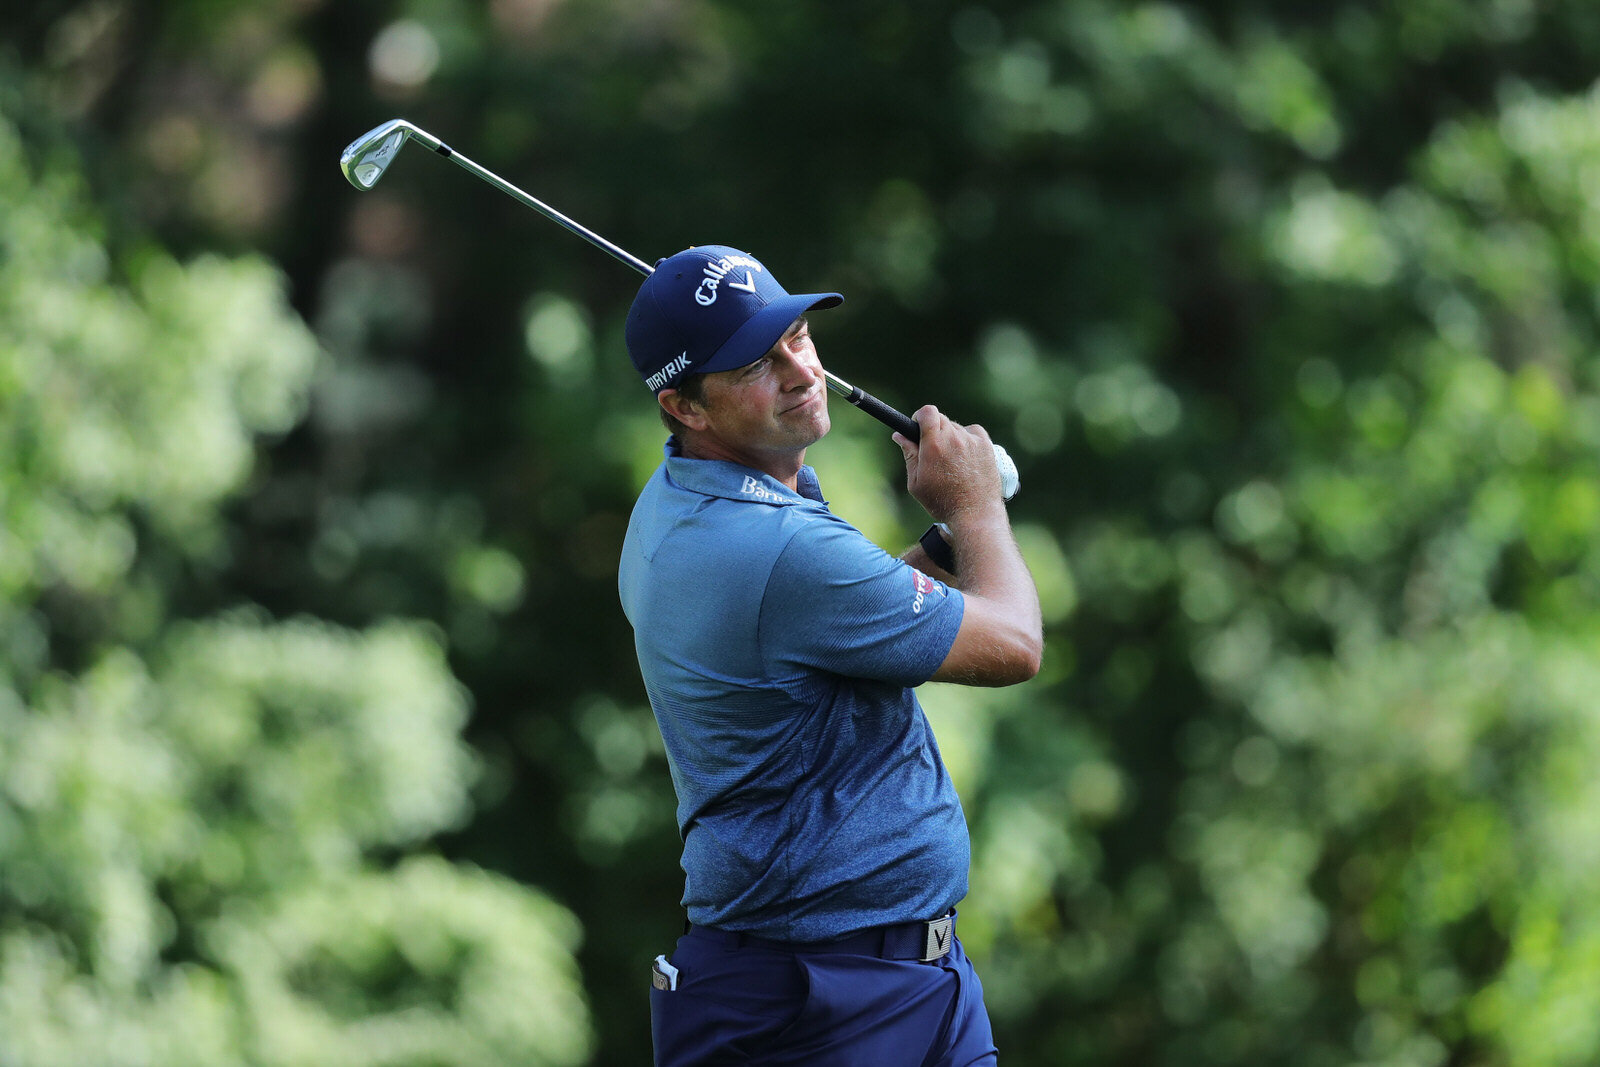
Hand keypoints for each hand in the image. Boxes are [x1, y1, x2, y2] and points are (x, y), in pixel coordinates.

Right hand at [893, 405, 1003, 522]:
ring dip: (950, 437)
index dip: (920, 416)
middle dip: (933, 430)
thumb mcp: (916, 482)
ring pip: (956, 427)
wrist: (974, 514)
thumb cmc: (942, 501)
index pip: (927, 412)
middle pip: (941, 419)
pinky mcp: (986, 445)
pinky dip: (967, 439)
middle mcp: (954, 438)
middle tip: (932, 450)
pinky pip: (973, 432)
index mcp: (934, 445)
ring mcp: (972, 441)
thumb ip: (909, 455)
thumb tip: (899, 435)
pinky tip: (965, 455)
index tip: (918, 425)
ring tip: (951, 461)